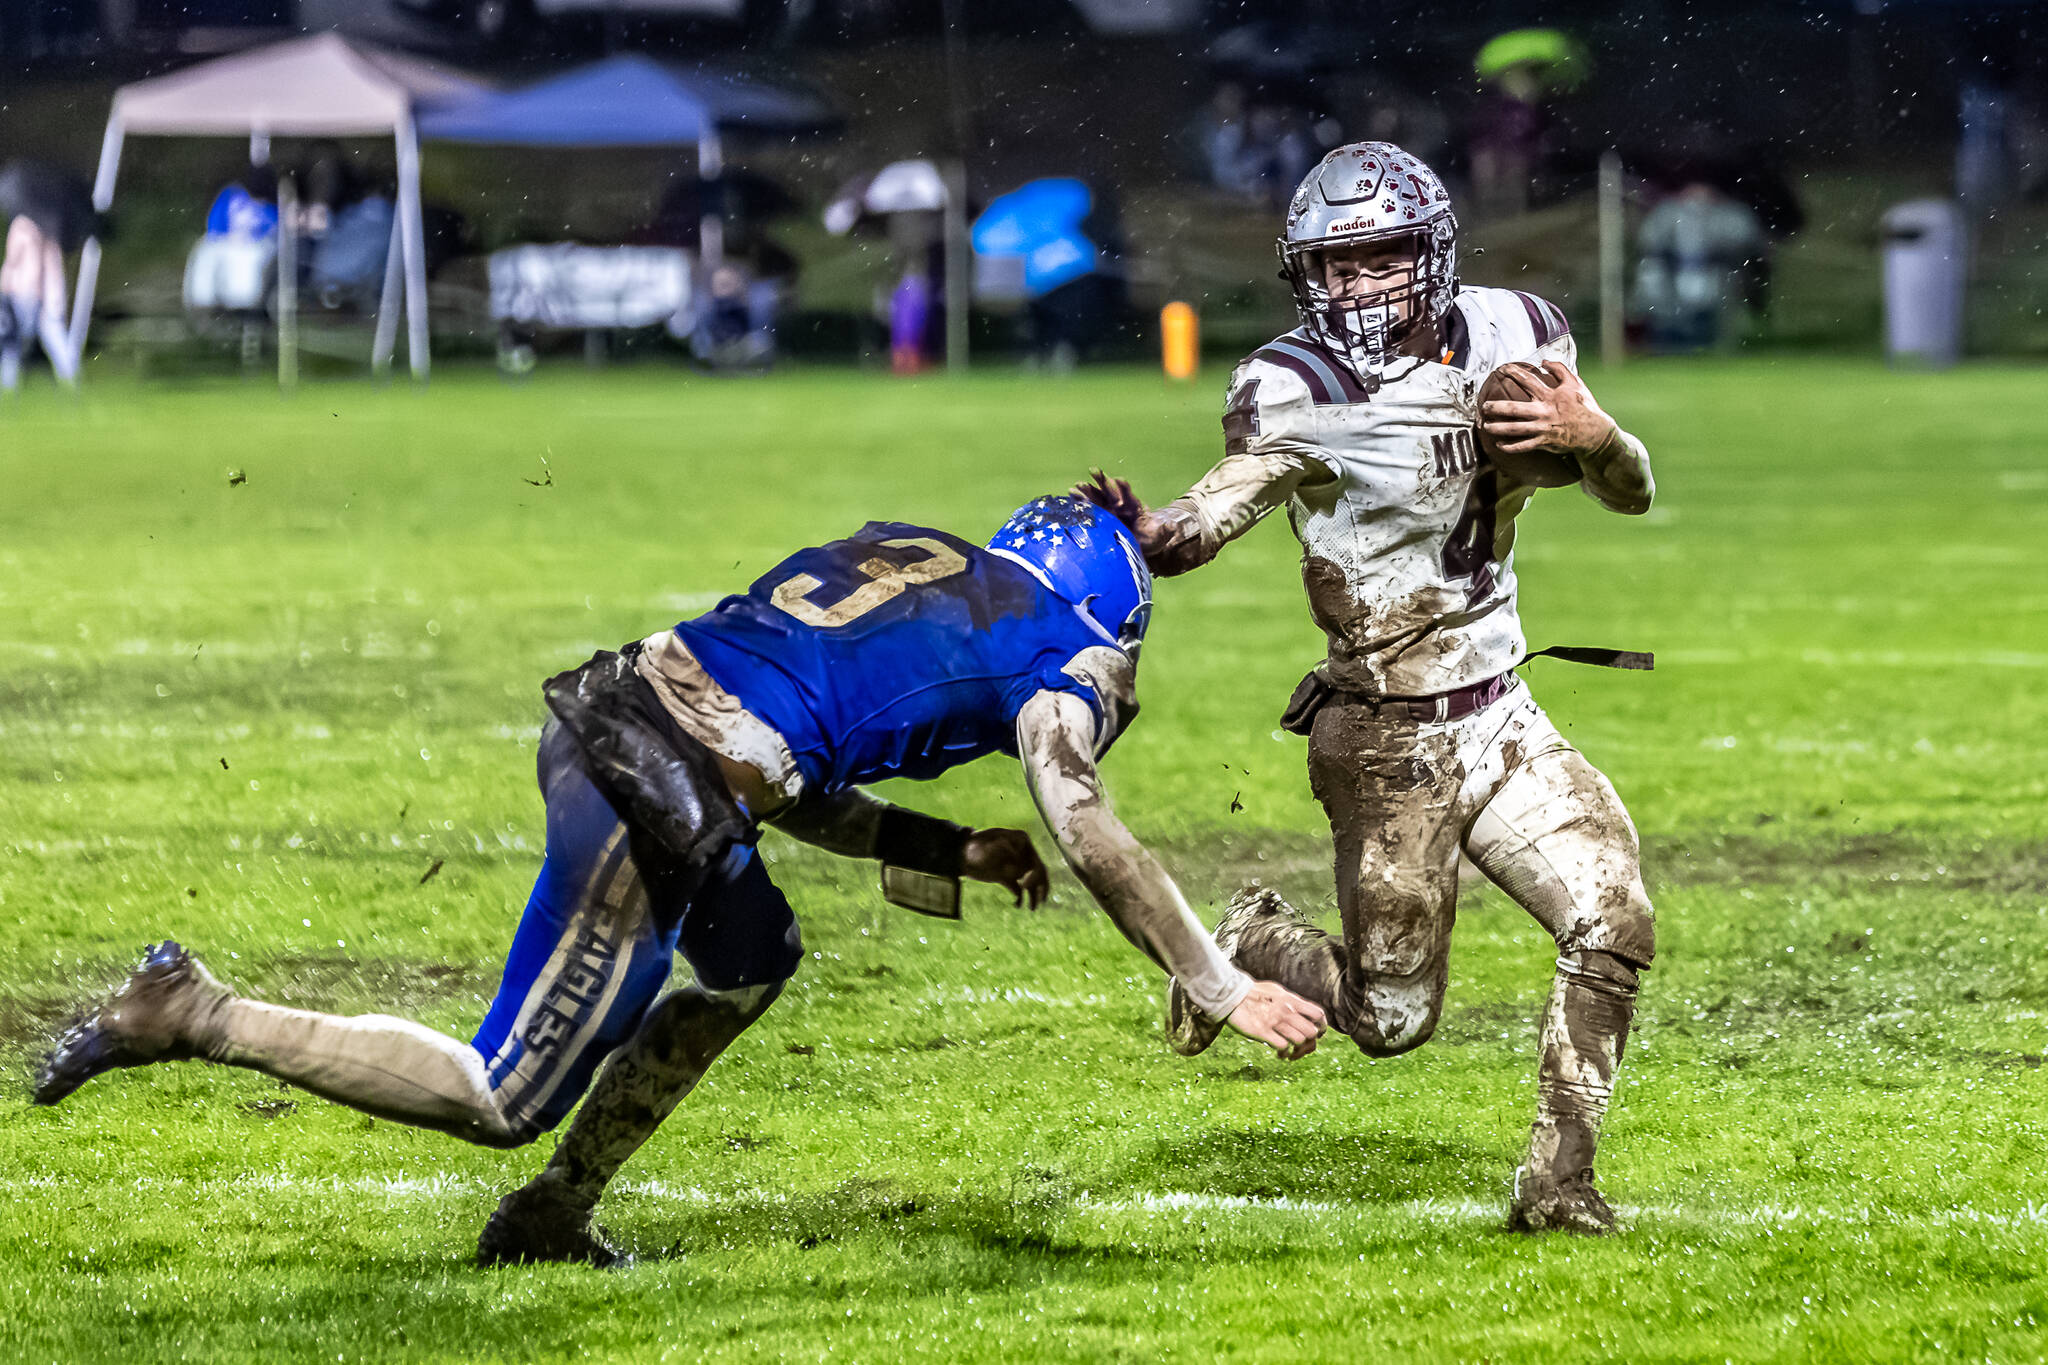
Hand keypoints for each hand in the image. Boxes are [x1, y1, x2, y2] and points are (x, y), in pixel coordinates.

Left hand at [962, 827, 1049, 908]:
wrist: (960, 854)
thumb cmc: (974, 845)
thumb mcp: (987, 844)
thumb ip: (1002, 851)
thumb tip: (1017, 867)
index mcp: (1022, 842)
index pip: (1036, 860)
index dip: (1034, 874)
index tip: (1025, 885)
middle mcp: (1022, 853)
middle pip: (1039, 872)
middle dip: (1040, 887)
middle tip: (1035, 900)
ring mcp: (1015, 866)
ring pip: (1032, 883)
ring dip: (1034, 895)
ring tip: (1032, 908)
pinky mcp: (1007, 877)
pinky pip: (1019, 890)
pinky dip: (1020, 899)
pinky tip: (1017, 905)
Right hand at [1072, 469, 1176, 567]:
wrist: (1141, 543)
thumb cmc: (1151, 537)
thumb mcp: (1160, 535)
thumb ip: (1165, 530)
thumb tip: (1172, 527)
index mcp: (1134, 505)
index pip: (1128, 493)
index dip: (1123, 487)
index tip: (1118, 480)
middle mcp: (1119, 504)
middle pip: (1110, 490)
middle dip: (1102, 481)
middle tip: (1093, 470)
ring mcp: (1108, 510)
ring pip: (1097, 497)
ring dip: (1087, 491)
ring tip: (1076, 487)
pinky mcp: (1100, 517)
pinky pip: (1089, 508)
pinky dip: (1080, 503)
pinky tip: (1070, 497)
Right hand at [1224, 980, 1326, 1059]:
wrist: (1231, 994)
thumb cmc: (1253, 992)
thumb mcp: (1277, 991)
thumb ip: (1291, 1000)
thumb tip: (1301, 1007)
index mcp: (1291, 1000)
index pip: (1318, 1015)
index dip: (1321, 1027)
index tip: (1316, 1034)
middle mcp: (1286, 1011)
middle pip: (1312, 1031)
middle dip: (1309, 1042)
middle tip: (1301, 1047)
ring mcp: (1275, 1021)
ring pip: (1299, 1040)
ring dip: (1297, 1050)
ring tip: (1290, 1052)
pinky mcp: (1263, 1032)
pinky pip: (1283, 1047)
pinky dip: (1284, 1053)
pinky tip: (1279, 1053)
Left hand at [1479, 360, 1617, 458]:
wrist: (1594, 432)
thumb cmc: (1583, 406)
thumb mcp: (1575, 383)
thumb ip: (1560, 370)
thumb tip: (1544, 361)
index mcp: (1551, 395)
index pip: (1527, 381)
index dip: (1513, 373)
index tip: (1501, 369)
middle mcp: (1544, 412)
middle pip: (1514, 409)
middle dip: (1496, 407)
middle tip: (1484, 406)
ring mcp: (1543, 428)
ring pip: (1515, 429)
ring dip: (1498, 428)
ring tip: (1485, 426)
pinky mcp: (1544, 442)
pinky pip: (1523, 446)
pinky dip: (1510, 446)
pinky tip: (1499, 444)